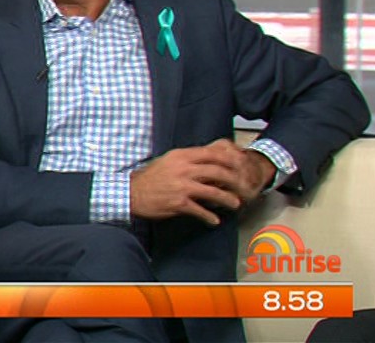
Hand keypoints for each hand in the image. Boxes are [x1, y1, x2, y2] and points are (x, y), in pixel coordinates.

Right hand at [130, 142, 245, 225]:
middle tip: (243, 187)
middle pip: (218, 172)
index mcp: (181, 156)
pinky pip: (201, 210)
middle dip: (235, 180)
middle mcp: (183, 169)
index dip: (230, 160)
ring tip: (235, 204)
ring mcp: (182, 186)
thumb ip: (187, 159)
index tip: (240, 166)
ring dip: (228, 199)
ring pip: (214, 192)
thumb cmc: (150, 177)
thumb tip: (208, 160)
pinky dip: (210, 217)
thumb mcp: (168, 161)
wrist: (131, 192)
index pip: (212, 154)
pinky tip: (215, 220)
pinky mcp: (178, 203)